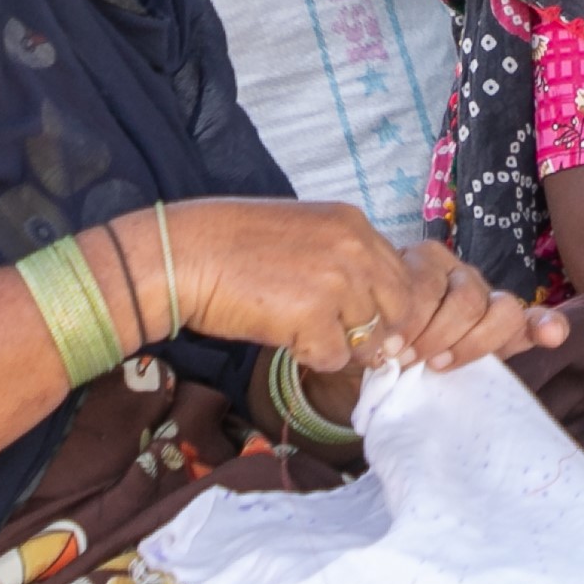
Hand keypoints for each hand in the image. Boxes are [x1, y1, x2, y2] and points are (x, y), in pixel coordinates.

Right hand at [123, 197, 531, 375]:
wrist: (182, 255)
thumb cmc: (232, 249)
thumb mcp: (303, 237)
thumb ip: (344, 265)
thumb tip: (378, 320)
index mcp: (354, 225)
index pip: (401, 278)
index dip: (383, 309)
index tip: (355, 321)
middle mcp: (356, 248)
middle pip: (398, 312)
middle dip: (371, 333)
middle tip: (327, 335)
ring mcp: (338, 281)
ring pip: (369, 340)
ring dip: (335, 345)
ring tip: (293, 326)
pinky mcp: (314, 314)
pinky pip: (335, 358)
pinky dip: (310, 357)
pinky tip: (280, 335)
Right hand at [362, 238, 563, 373]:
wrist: (360, 333)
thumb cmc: (407, 361)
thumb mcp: (438, 378)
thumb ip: (470, 374)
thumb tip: (492, 364)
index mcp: (497, 323)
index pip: (532, 321)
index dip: (545, 326)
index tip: (551, 336)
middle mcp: (482, 291)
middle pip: (497, 311)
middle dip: (466, 344)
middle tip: (432, 365)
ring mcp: (457, 269)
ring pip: (464, 298)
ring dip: (433, 333)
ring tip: (403, 353)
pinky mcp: (425, 255)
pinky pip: (424, 285)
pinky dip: (407, 318)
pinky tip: (390, 335)